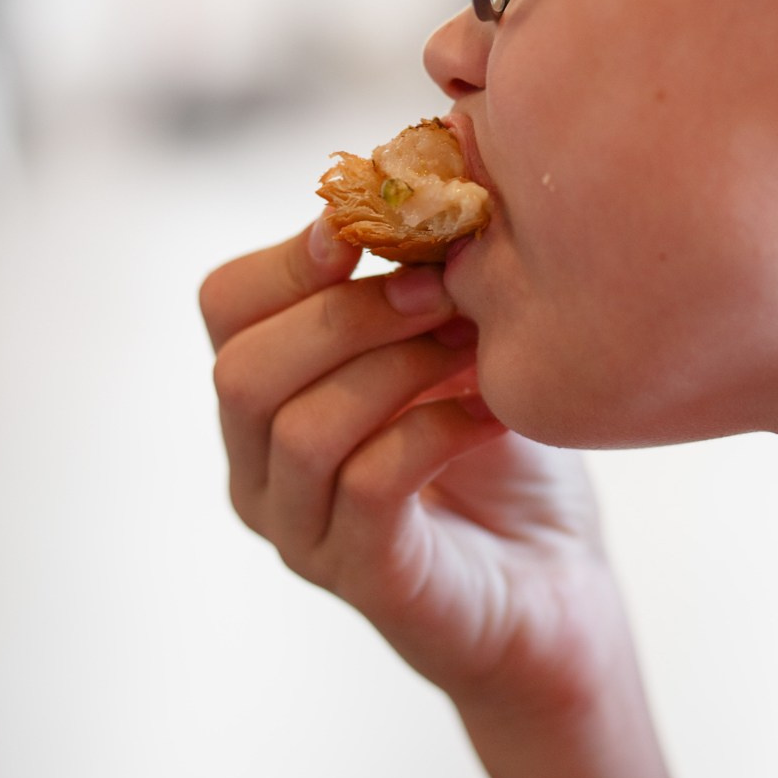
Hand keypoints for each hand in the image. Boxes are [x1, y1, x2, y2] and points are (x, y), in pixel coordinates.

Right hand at [199, 220, 618, 717]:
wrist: (554, 587)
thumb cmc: (498, 457)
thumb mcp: (456, 347)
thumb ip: (420, 283)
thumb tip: (422, 190)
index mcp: (266, 401)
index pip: (224, 308)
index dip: (285, 257)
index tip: (364, 226)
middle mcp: (259, 471)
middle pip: (242, 369)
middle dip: (346, 312)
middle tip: (441, 288)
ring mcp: (302, 533)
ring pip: (302, 427)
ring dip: (396, 366)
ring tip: (476, 347)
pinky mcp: (364, 577)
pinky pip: (368, 484)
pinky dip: (436, 429)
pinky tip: (495, 415)